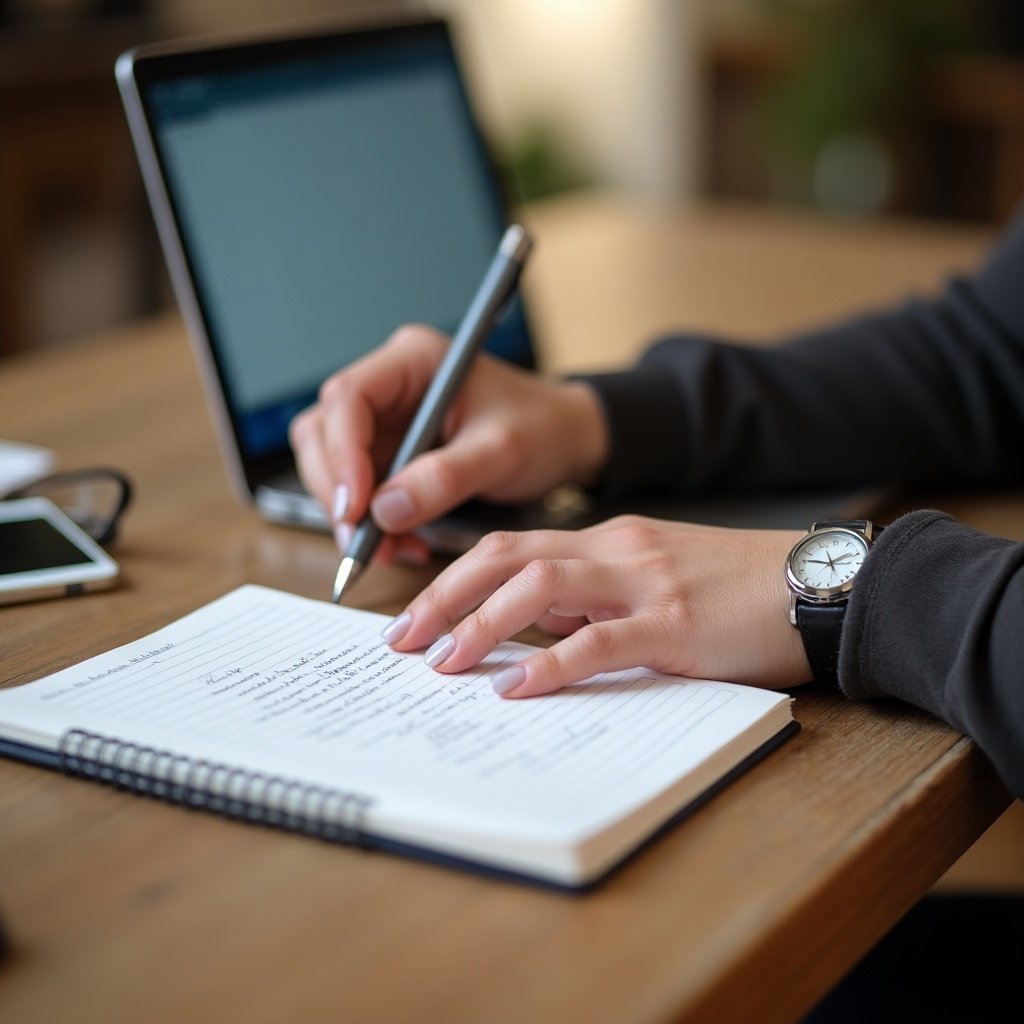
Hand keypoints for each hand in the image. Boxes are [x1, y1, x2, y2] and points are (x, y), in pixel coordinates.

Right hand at [289, 325, 608, 562]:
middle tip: (362, 543)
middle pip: (325, 431)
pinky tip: (402, 544)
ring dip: (351, 514)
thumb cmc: (541, 428)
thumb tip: (385, 509)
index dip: (342, 453)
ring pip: (333, 464)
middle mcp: (389, 384)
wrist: (563, 441)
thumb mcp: (502, 452)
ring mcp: (386, 419)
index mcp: (413, 360)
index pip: (349, 396)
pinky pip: (359, 489)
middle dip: (339, 491)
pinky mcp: (390, 453)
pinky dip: (371, 523)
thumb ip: (445, 478)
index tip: (356, 507)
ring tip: (390, 550)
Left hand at [383, 517, 810, 695]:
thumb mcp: (657, 578)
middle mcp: (617, 551)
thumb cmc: (738, 589)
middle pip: (506, 558)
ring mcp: (645, 584)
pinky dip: (549, 664)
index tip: (418, 615)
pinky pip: (598, 641)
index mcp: (608, 541)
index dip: (454, 579)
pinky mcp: (676, 625)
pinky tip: (517, 687)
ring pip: (540, 588)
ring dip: (481, 625)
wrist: (820, 584)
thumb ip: (599, 595)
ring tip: (444, 663)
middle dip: (445, 596)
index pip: (510, 547)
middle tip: (404, 640)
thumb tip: (537, 629)